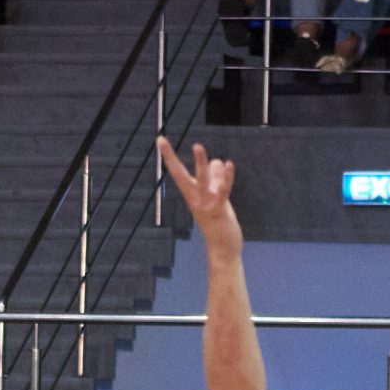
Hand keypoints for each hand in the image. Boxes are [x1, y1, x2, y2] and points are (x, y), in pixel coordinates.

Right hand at [158, 137, 241, 254]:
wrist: (222, 249)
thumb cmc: (219, 224)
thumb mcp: (217, 199)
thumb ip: (216, 179)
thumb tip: (217, 161)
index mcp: (192, 195)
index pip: (178, 172)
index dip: (169, 156)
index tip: (160, 139)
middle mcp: (195, 199)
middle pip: (180, 174)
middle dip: (170, 157)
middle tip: (160, 140)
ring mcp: (205, 204)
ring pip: (201, 180)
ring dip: (200, 163)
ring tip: (197, 146)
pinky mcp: (219, 210)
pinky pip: (222, 190)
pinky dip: (226, 177)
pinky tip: (229, 164)